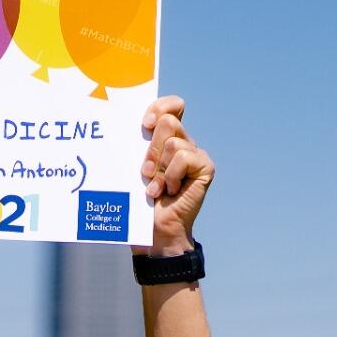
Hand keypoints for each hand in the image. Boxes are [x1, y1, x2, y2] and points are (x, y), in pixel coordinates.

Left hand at [139, 94, 211, 256]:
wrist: (154, 231)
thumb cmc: (139, 201)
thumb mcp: (134, 166)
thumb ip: (138, 144)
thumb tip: (131, 123)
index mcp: (166, 138)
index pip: (172, 105)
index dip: (159, 107)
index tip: (144, 125)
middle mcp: (183, 142)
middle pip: (168, 122)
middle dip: (152, 148)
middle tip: (146, 172)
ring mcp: (196, 154)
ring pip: (173, 142)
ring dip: (159, 168)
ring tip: (156, 186)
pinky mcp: (205, 167)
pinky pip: (184, 158)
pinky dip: (172, 175)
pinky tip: (170, 191)